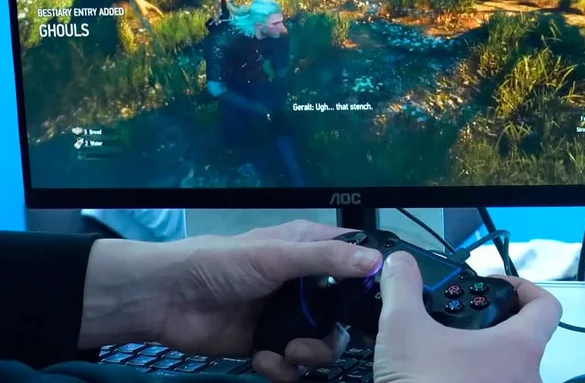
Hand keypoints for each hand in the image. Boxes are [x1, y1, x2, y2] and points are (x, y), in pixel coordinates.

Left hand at [82, 220, 381, 381]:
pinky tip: (262, 360)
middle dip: (338, 331)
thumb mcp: (276, 255)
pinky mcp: (267, 344)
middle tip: (323, 339)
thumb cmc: (222, 263)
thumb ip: (326, 259)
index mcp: (310, 250)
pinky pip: (292, 364)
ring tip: (290, 354)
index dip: (372, 279)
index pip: (356, 260)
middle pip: (345, 312)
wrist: (166, 300)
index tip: (385, 300)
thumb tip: (378, 262)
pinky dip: (282, 368)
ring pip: (322, 342)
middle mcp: (304, 283)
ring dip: (311, 354)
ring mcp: (286, 316)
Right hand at [373, 252, 561, 382]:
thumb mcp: (403, 331)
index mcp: (521, 347)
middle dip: (490, 330)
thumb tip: (399, 264)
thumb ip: (402, 289)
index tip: (494, 287)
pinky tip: (442, 381)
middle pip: (523, 341)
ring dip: (481, 362)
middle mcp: (530, 378)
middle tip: (456, 325)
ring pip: (507, 373)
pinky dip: (475, 382)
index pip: (547, 306)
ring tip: (442, 357)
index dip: (523, 289)